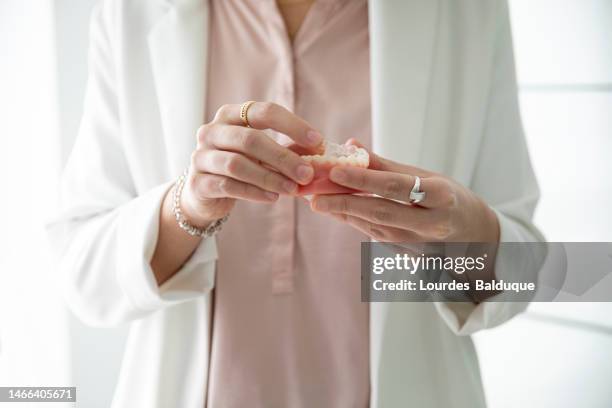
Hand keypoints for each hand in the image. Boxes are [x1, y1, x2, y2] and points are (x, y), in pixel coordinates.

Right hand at [181, 102, 322, 225]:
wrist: (204, 193)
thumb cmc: (241, 166)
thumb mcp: (263, 154)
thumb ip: (287, 149)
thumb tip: (320, 149)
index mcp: (230, 116)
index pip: (263, 111)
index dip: (292, 125)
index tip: (317, 141)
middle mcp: (211, 131)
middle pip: (250, 139)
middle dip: (283, 157)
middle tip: (307, 173)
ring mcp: (201, 156)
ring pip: (238, 165)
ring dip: (270, 177)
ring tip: (292, 189)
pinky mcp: (197, 182)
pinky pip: (228, 186)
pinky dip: (253, 192)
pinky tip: (273, 198)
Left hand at [310, 140, 499, 242]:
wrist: (473, 236)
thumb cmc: (449, 197)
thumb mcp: (427, 176)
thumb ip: (387, 165)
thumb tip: (352, 146)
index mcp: (441, 197)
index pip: (396, 187)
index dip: (364, 178)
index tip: (336, 171)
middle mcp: (431, 224)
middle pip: (381, 212)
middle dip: (344, 203)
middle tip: (314, 195)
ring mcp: (418, 244)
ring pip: (373, 227)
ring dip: (343, 213)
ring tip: (317, 199)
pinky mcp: (407, 254)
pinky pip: (374, 235)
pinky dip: (352, 221)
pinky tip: (334, 210)